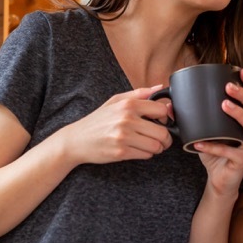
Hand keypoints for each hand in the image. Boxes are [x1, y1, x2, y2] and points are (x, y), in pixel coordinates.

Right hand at [55, 86, 173, 165]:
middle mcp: (127, 119)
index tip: (160, 121)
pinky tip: (137, 149)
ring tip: (148, 144)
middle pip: (162, 132)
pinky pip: (146, 155)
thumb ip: (139, 93)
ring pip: (156, 146)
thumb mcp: (115, 101)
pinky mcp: (121, 152)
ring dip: (156, 147)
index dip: (165, 117)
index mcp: (128, 105)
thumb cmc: (97, 120)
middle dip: (165, 138)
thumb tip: (160, 87)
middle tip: (160, 138)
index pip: (161, 110)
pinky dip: (145, 154)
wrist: (77, 140)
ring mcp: (124, 136)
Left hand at [194, 68, 242, 196]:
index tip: (241, 71)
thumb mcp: (204, 132)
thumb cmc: (216, 152)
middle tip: (228, 87)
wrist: (219, 179)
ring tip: (224, 105)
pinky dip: (213, 146)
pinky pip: (230, 151)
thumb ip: (191, 118)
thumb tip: (170, 104)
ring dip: (238, 114)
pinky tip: (199, 143)